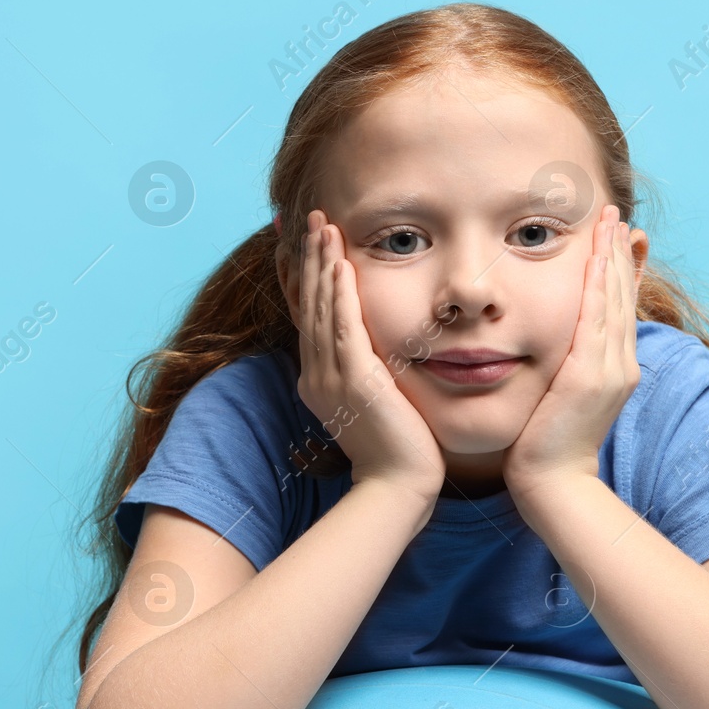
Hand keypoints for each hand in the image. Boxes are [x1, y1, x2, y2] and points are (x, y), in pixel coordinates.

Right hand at [289, 209, 445, 502]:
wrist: (399, 489)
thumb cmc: (400, 453)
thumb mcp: (379, 406)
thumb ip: (371, 377)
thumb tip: (379, 357)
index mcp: (319, 380)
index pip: (310, 317)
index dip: (309, 277)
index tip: (310, 244)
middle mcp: (316, 375)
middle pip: (310, 304)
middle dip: (311, 258)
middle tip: (312, 218)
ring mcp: (331, 378)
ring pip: (322, 308)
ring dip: (323, 263)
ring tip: (323, 226)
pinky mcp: (354, 380)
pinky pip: (342, 326)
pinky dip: (340, 293)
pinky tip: (342, 263)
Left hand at [503, 204, 644, 499]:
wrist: (552, 484)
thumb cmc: (545, 446)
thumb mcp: (560, 398)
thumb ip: (563, 369)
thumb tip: (554, 350)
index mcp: (614, 369)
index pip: (618, 307)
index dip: (618, 269)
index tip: (615, 236)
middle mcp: (620, 365)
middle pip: (622, 296)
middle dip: (619, 252)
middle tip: (616, 214)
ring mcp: (610, 370)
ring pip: (614, 301)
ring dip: (612, 258)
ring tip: (611, 221)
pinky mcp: (591, 376)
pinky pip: (597, 319)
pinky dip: (599, 286)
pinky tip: (596, 258)